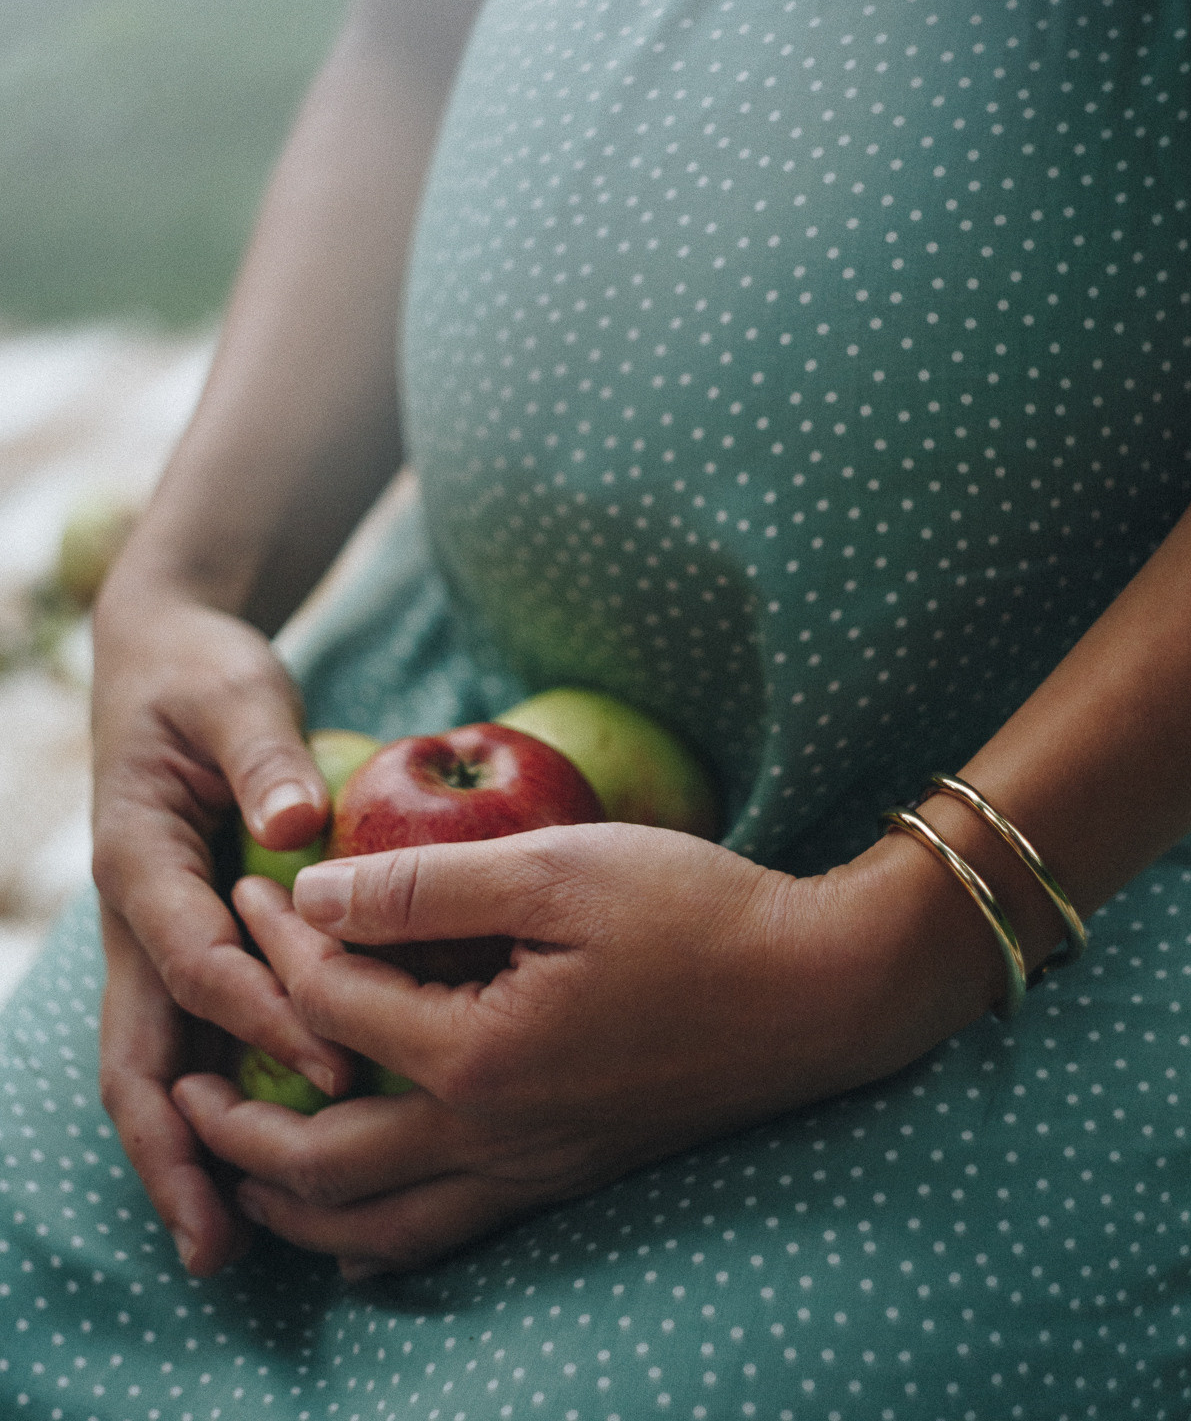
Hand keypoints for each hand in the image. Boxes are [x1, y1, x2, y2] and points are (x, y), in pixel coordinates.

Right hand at [91, 581, 354, 1275]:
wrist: (162, 656)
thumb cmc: (202, 672)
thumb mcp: (233, 690)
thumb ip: (263, 752)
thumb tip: (298, 826)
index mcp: (140, 858)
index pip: (197, 962)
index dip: (264, 1019)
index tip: (339, 1069)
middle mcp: (135, 915)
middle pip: (138, 1054)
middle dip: (172, 1151)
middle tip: (217, 1248)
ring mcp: (153, 937)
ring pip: (155, 1063)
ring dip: (183, 1151)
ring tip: (226, 1247)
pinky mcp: (184, 940)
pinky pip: (191, 1036)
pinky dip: (213, 1101)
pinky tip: (257, 1160)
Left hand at [169, 822, 992, 1276]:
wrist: (819, 995)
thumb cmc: (696, 914)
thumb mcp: (560, 868)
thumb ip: (430, 884)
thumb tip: (317, 892)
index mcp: (479, 1053)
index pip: (332, 1006)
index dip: (277, 943)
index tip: (254, 889)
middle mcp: (492, 1135)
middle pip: (322, 1164)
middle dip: (238, 1128)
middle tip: (187, 1084)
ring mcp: (532, 1170)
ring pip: (376, 1227)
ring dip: (290, 1204)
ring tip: (240, 1164)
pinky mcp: (567, 1177)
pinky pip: (447, 1237)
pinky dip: (377, 1239)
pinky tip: (361, 1224)